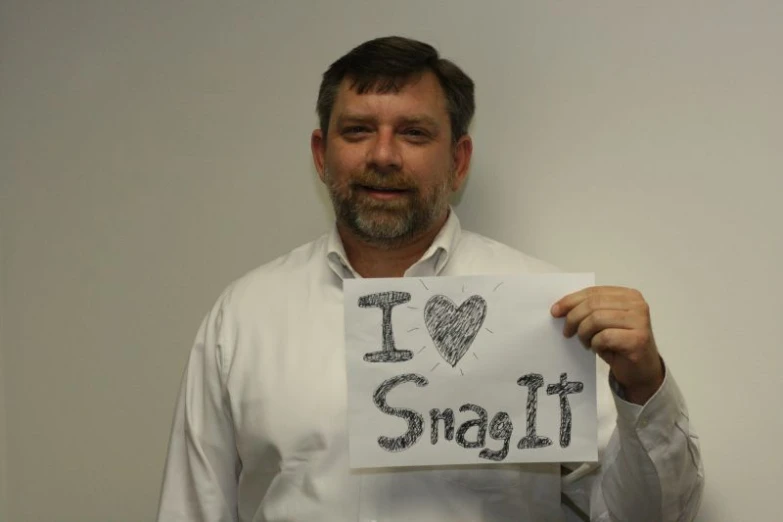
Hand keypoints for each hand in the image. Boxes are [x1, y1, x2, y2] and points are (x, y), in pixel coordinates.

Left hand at [551, 286, 663, 404]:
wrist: (641, 370)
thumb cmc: (619, 344)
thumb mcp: (603, 322)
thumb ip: (589, 310)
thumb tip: (559, 308)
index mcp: (628, 295)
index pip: (593, 292)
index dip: (571, 300)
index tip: (555, 311)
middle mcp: (637, 304)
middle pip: (593, 304)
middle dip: (574, 318)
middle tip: (567, 332)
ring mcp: (640, 321)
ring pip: (596, 319)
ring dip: (584, 333)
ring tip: (585, 342)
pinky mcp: (638, 339)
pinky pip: (604, 337)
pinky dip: (595, 344)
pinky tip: (598, 349)